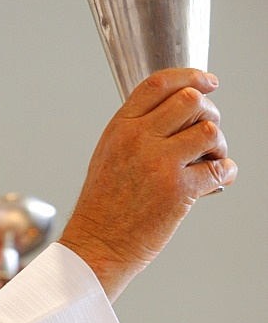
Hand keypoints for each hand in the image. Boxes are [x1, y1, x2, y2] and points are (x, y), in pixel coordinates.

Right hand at [57, 68, 236, 300]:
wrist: (97, 245)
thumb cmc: (103, 207)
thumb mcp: (109, 156)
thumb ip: (137, 131)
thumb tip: (178, 117)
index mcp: (120, 128)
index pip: (159, 84)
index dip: (190, 76)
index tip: (209, 82)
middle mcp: (138, 140)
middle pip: (190, 100)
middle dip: (209, 113)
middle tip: (208, 133)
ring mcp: (158, 164)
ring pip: (209, 131)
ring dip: (219, 144)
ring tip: (212, 160)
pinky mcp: (177, 191)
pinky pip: (219, 169)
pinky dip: (226, 172)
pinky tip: (219, 179)